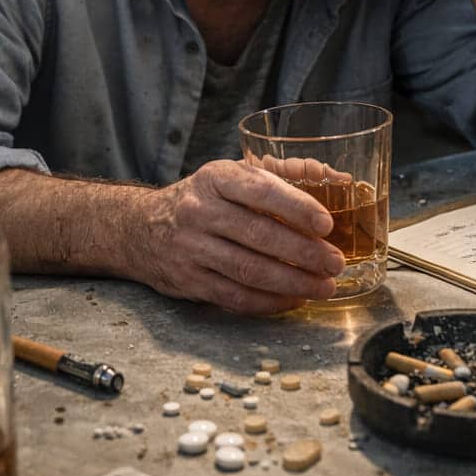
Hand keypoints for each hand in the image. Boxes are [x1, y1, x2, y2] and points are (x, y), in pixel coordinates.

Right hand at [126, 159, 343, 314]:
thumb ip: (283, 173)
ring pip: (248, 270)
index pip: (259, 190)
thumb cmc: (200, 199)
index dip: (296, 207)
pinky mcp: (190, 281)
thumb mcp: (231, 174)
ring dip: (293, 282)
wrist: (139, 229)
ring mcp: (191, 249)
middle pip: (258, 235)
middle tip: (335, 262)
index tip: (325, 223)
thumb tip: (336, 178)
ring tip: (324, 286)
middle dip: (303, 252)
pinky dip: (269, 302)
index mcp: (215, 179)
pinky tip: (294, 299)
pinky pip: (235, 296)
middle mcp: (199, 211)